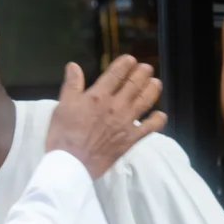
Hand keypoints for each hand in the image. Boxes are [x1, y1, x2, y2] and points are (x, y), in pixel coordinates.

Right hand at [43, 56, 166, 177]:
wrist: (72, 163)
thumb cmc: (64, 134)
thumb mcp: (62, 106)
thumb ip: (72, 85)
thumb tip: (73, 65)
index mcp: (98, 95)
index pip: (116, 73)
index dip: (125, 64)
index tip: (130, 59)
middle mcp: (116, 105)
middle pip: (134, 84)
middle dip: (142, 73)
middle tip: (146, 68)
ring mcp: (126, 122)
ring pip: (145, 101)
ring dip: (152, 89)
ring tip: (156, 83)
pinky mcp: (131, 139)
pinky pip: (150, 127)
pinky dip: (158, 120)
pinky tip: (161, 115)